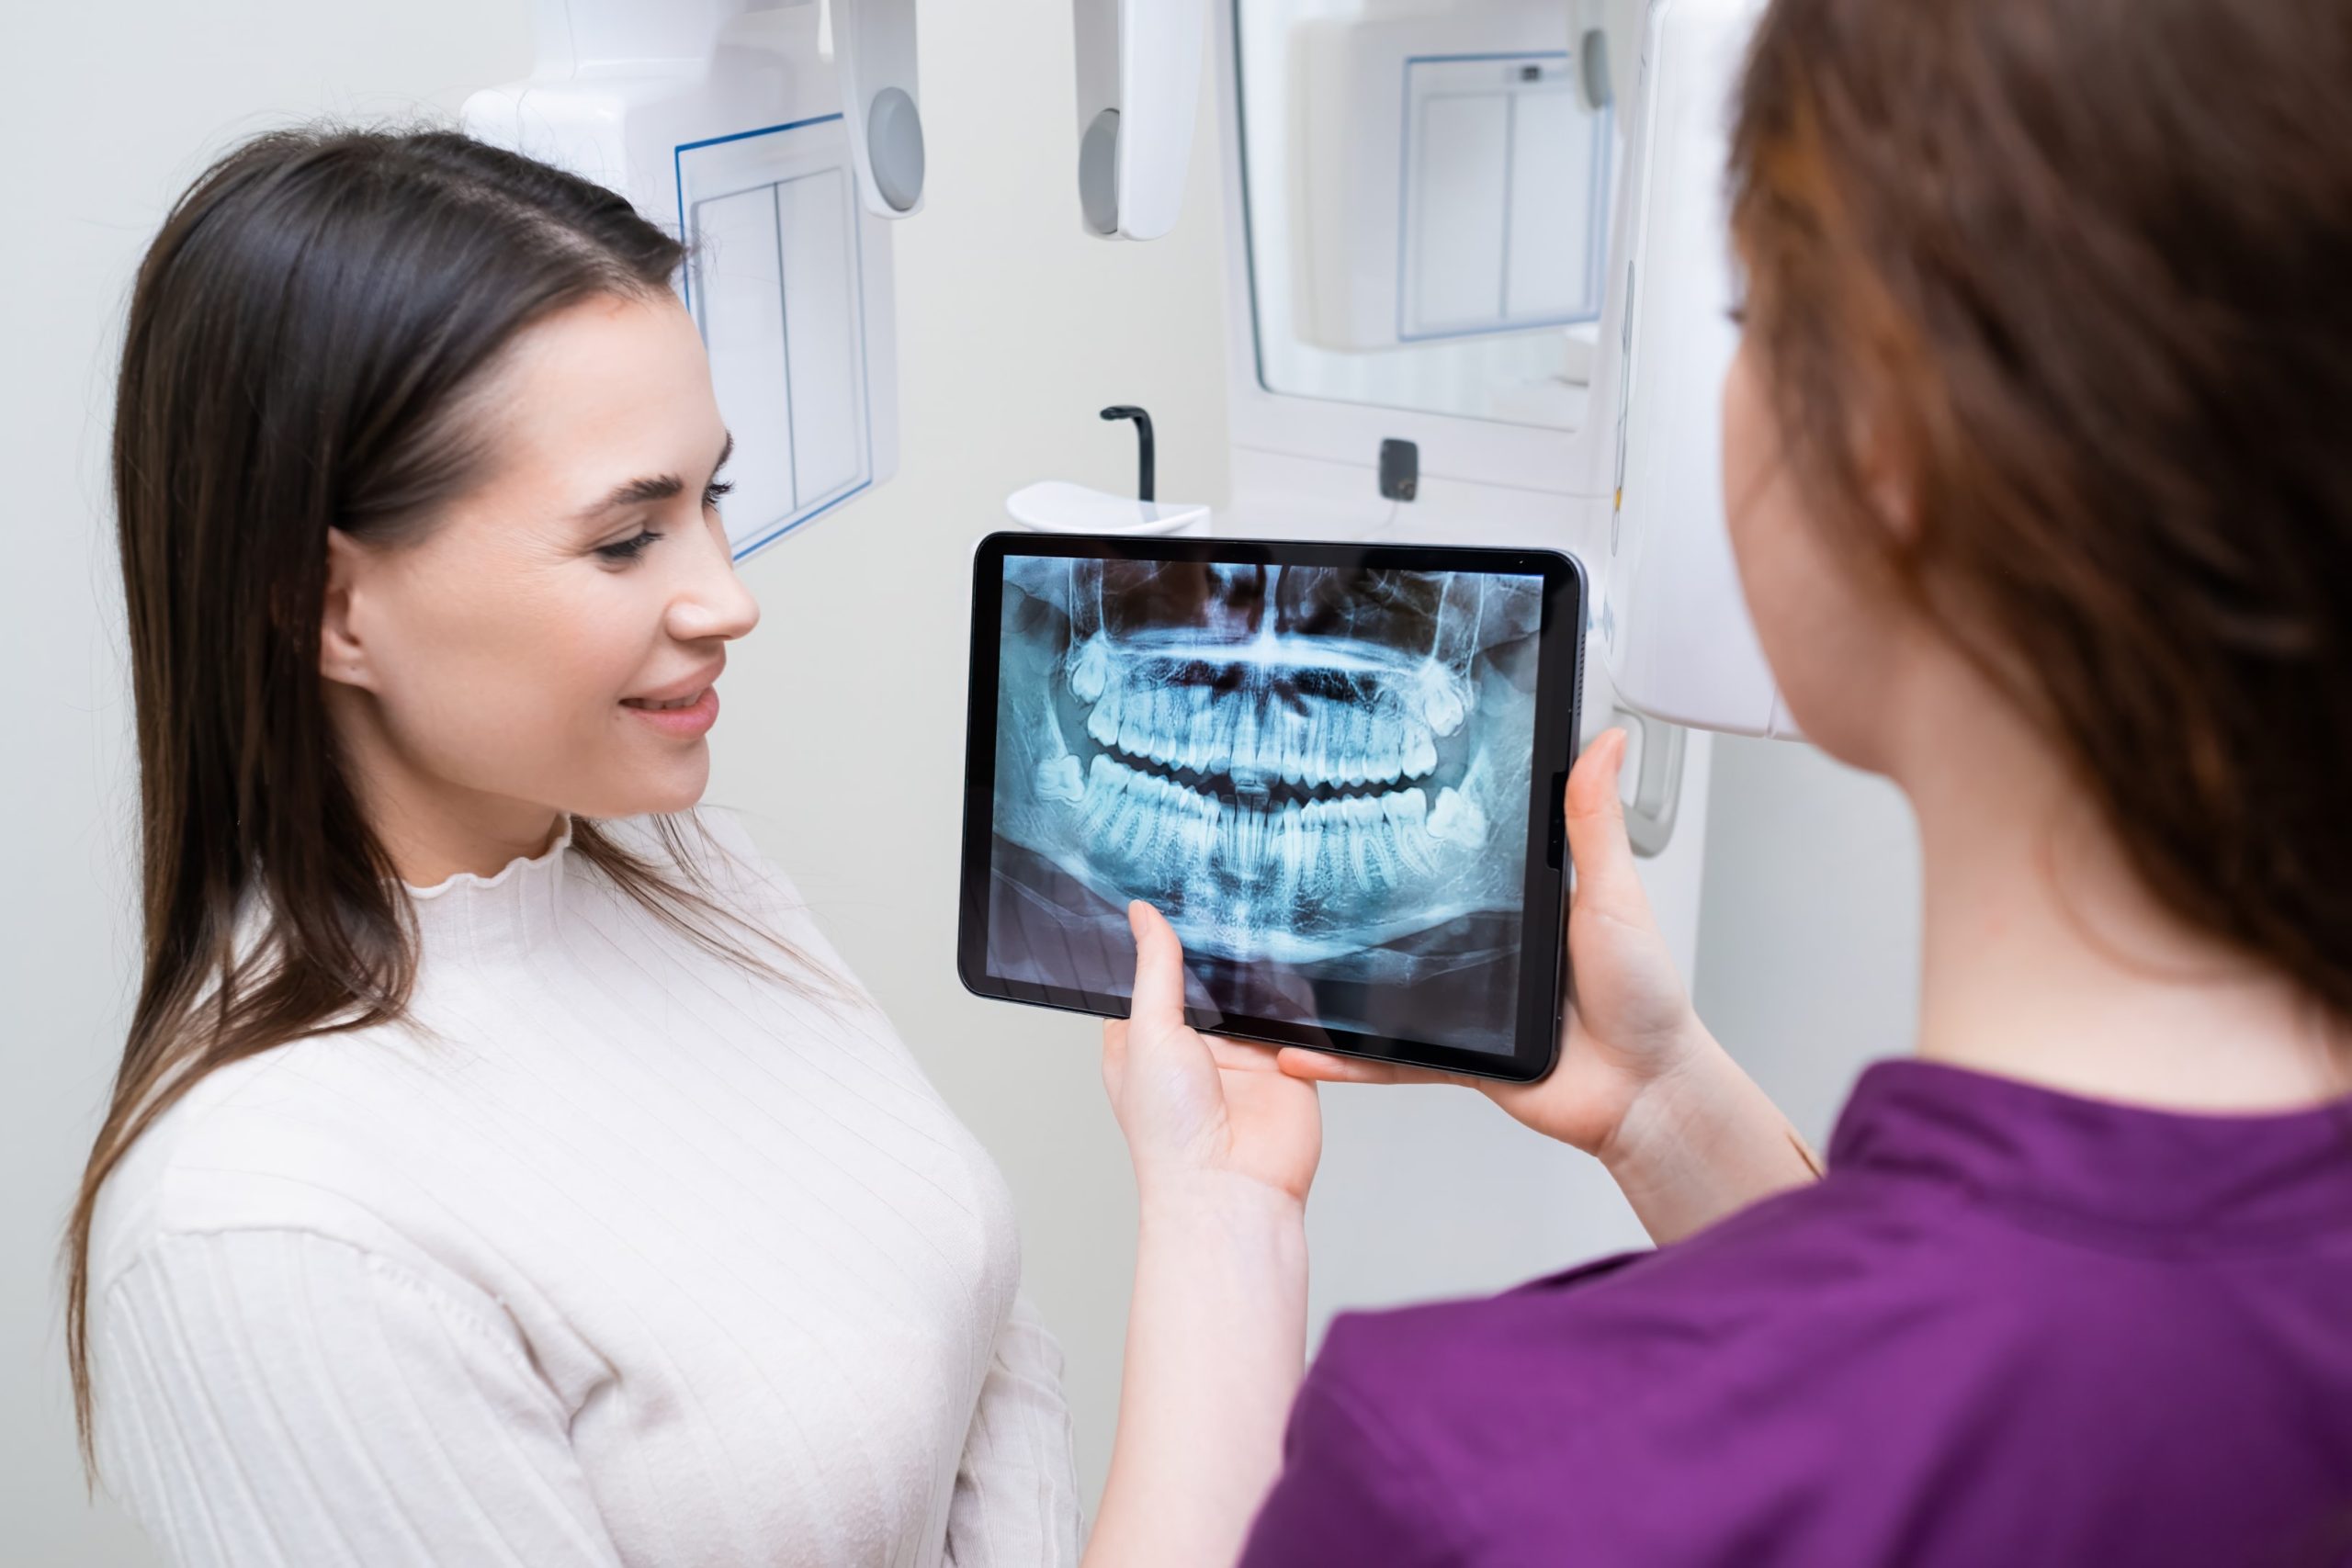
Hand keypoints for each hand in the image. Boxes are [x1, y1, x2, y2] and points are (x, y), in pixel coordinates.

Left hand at [1104, 901, 1321, 1208]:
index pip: (1147, 974)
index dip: (1155, 940)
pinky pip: (1292, 1013)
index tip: (1166, 892)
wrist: (1234, 1189)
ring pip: (1248, 991)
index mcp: (1141, 1040)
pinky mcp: (1282, 1061)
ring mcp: (1237, 1053)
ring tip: (1258, 914)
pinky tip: (1293, 958)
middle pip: (1203, 978)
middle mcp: (1189, 1046)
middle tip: (1221, 890)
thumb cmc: (1171, 1134)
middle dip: (1212, 948)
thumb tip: (1143, 916)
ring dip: (1254, 968)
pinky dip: (1294, 992)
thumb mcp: (1148, 1033)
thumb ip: (1154, 970)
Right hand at [1277, 728, 1708, 1163]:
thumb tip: (1608, 741)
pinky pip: (1392, 1061)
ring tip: (1277, 969)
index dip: (1415, 831)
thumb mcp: (1612, 895)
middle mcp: (1487, 953)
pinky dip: (1348, 1063)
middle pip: (1405, 925)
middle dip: (1353, 910)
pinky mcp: (1458, 1057)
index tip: (1368, 793)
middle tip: (1296, 878)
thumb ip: (1595, 823)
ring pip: (1384, 996)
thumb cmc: (1645, 997)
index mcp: (1518, 905)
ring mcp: (1467, 1008)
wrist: (1644, 1093)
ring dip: (1333, 992)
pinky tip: (1305, 1054)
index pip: (1455, 859)